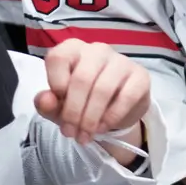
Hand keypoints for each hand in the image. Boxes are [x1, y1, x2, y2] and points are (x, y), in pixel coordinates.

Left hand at [33, 39, 150, 146]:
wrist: (115, 109)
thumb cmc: (82, 101)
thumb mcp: (59, 105)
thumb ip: (47, 102)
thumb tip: (45, 100)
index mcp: (73, 49)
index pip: (58, 57)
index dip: (55, 85)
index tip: (57, 105)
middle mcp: (97, 50)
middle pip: (82, 78)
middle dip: (73, 112)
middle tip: (70, 133)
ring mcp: (121, 61)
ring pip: (103, 89)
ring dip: (91, 119)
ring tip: (85, 135)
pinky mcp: (140, 76)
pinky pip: (126, 97)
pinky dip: (111, 117)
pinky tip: (103, 127)